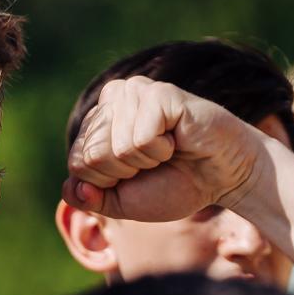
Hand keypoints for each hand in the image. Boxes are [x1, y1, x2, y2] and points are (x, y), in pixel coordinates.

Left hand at [62, 77, 259, 223]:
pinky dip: (161, 150)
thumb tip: (71, 187)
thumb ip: (90, 198)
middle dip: (124, 173)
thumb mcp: (122, 203)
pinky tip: (177, 139)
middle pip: (91, 156)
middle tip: (155, 162)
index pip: (77, 164)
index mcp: (98, 123)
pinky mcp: (157, 92)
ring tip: (168, 148)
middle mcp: (112, 100)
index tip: (137, 175)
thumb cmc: (174, 185)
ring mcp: (134, 92)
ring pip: (114, 148)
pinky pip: (139, 139)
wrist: (222, 177)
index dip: (107, 183)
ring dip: (146, 161)